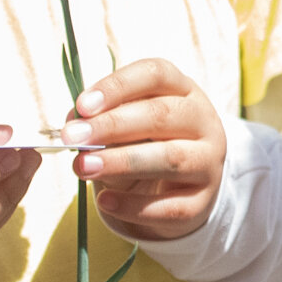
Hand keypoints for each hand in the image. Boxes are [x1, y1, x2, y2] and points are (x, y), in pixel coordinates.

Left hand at [70, 58, 224, 241]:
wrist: (180, 192)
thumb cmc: (149, 146)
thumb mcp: (129, 126)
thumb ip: (103, 120)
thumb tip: (74, 122)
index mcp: (184, 91)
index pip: (157, 75)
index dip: (118, 86)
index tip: (82, 106)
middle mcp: (204, 122)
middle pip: (161, 115)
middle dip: (112, 126)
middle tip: (73, 138)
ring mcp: (208, 162)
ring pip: (170, 158)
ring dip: (122, 162)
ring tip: (83, 167)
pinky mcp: (202, 203)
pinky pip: (170, 206)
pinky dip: (134, 205)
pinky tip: (105, 201)